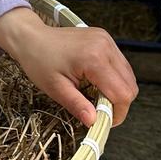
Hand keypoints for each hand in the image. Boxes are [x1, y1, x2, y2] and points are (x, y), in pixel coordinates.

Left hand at [0, 7, 137, 126]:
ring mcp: (107, 40)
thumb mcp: (55, 87)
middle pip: (130, 85)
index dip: (117, 113)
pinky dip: (113, 78)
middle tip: (98, 110)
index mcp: (94, 59)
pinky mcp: (105, 39)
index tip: (104, 122)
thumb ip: (77, 105)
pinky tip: (96, 81)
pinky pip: (120, 64)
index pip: (122, 94)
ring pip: (128, 75)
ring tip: (95, 95)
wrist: (30, 38)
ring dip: (117, 90)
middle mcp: (105, 46)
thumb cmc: (38, 60)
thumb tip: (93, 122)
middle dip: (118, 103)